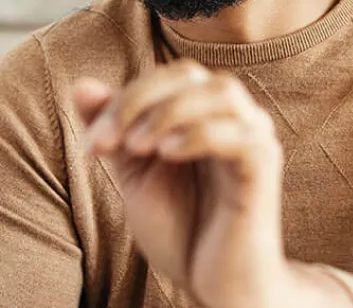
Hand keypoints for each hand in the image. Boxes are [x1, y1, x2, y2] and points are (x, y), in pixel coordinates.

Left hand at [74, 61, 287, 307]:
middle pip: (194, 74)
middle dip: (143, 100)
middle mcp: (238, 116)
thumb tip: (82, 86)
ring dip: (171, 112)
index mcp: (209, 113)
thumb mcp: (138, 175)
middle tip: (113, 142)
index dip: (129, 96)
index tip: (94, 142)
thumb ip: (117, 132)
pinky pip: (239, 133)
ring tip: (140, 147)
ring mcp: (256, 137)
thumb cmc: (184, 228)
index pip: (173, 75)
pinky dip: (199, 134)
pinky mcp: (264, 165)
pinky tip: (169, 154)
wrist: (218, 284)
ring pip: (222, 93)